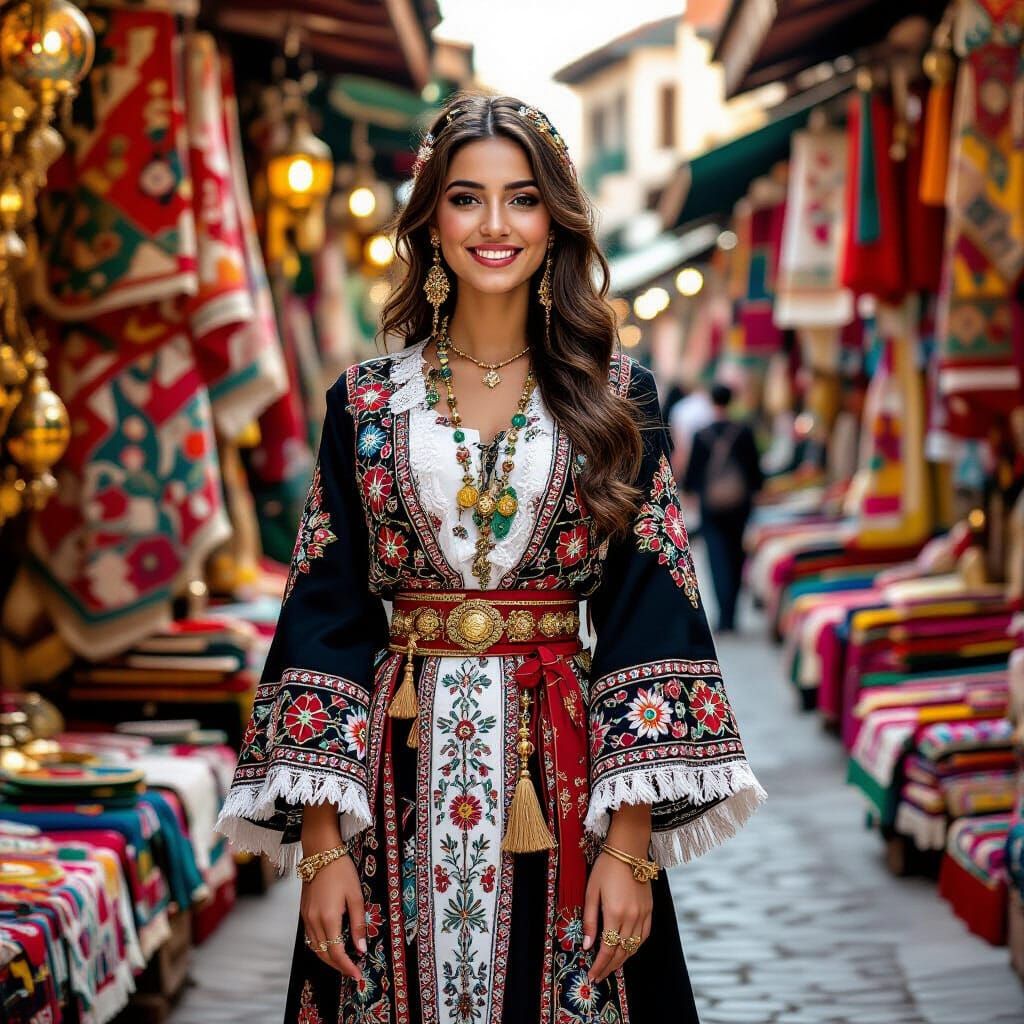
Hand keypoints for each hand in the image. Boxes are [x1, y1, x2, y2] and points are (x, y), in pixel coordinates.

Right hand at [300, 852, 365, 980]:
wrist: (320, 852)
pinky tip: (331, 946)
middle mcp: (313, 921)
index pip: (336, 952)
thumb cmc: (341, 870)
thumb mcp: (356, 896)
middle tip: (353, 972)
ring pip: (315, 948)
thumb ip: (358, 924)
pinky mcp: (303, 912)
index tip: (358, 975)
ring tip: (344, 962)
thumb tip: (361, 948)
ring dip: (328, 958)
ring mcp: (306, 917)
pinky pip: (310, 938)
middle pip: (323, 954)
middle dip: (338, 967)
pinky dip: (321, 947)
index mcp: (328, 918)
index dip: (347, 967)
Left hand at [583, 805, 652, 982]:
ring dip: (622, 960)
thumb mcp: (591, 892)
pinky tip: (627, 950)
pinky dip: (635, 947)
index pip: (607, 949)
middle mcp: (632, 917)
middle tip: (598, 976)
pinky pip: (644, 936)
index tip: (592, 975)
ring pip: (634, 947)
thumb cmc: (605, 868)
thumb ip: (589, 920)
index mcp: (615, 913)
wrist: (628, 850)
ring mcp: (643, 914)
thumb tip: (587, 946)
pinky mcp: (650, 909)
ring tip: (610, 967)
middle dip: (609, 967)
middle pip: (621, 952)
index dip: (599, 965)